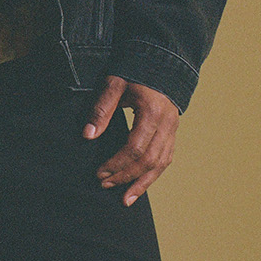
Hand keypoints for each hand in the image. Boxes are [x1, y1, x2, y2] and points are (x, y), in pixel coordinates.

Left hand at [83, 76, 178, 205]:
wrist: (160, 60)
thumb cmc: (133, 70)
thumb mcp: (114, 84)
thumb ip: (101, 110)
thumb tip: (88, 135)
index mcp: (152, 112)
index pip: (135, 148)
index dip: (117, 164)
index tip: (99, 173)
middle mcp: (167, 123)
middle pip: (148, 160)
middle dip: (126, 176)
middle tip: (105, 186)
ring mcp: (173, 129)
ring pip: (161, 164)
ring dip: (142, 183)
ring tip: (126, 199)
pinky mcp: (173, 132)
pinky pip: (166, 158)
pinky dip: (154, 174)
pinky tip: (141, 184)